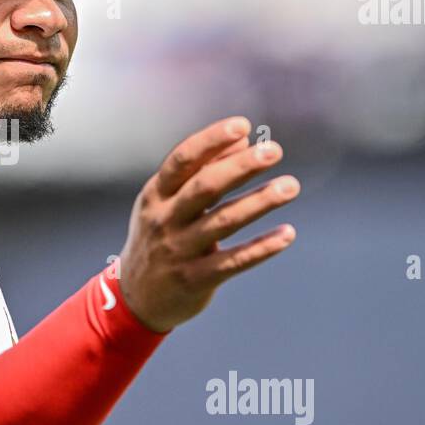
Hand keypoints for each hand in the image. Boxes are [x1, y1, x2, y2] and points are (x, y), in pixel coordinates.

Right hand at [115, 116, 298, 332]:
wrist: (134, 298)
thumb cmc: (159, 238)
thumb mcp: (168, 203)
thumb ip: (204, 171)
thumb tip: (245, 140)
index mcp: (156, 195)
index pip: (182, 160)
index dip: (211, 141)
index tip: (243, 125)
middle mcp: (164, 220)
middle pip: (205, 188)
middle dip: (241, 167)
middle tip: (275, 151)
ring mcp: (179, 251)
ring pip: (224, 222)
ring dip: (260, 202)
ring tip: (291, 186)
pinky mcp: (195, 279)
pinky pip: (233, 261)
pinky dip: (261, 247)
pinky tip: (287, 234)